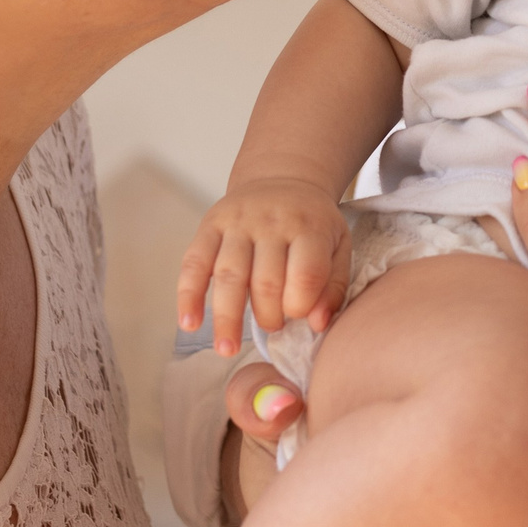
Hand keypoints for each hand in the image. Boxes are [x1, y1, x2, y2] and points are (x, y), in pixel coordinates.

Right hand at [176, 178, 351, 356]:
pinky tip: (189, 324)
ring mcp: (238, 221)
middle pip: (266, 281)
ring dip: (226, 318)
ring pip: (228, 275)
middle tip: (273, 327)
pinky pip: (194, 262)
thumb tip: (317, 325)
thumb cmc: (312, 223)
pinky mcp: (210, 224)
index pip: (306, 275)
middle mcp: (272, 221)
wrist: (282, 177)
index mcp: (310, 226)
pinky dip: (189, 295)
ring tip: (227, 349)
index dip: (301, 306)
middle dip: (268, 316)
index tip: (299, 318)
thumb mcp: (338, 246)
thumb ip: (334, 287)